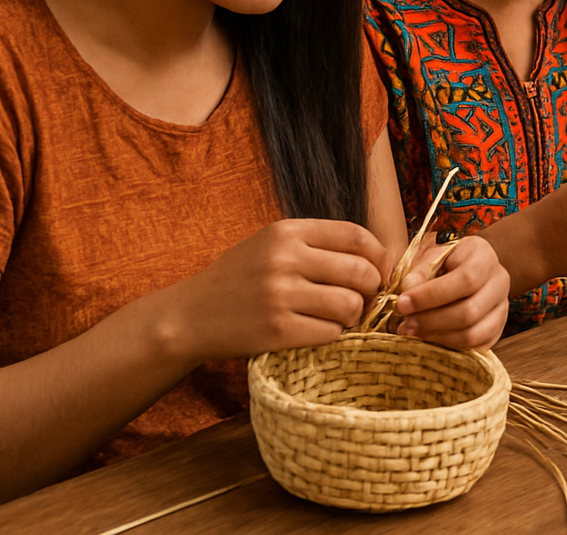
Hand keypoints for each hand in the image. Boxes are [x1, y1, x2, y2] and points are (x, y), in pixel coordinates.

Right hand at [157, 219, 389, 364]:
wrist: (188, 315)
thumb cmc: (238, 279)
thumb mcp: (271, 244)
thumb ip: (317, 244)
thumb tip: (376, 258)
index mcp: (288, 231)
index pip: (358, 236)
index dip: (378, 257)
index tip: (377, 272)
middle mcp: (285, 258)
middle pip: (361, 272)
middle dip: (371, 290)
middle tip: (360, 301)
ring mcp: (280, 294)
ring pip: (350, 305)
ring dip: (351, 316)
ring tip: (335, 318)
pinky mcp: (276, 329)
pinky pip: (330, 333)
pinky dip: (331, 335)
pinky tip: (315, 331)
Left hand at [394, 236, 509, 348]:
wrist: (462, 270)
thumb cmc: (443, 262)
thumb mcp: (430, 257)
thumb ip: (419, 271)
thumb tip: (408, 289)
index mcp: (485, 256)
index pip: (465, 280)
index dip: (431, 295)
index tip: (402, 303)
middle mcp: (500, 281)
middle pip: (470, 311)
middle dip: (431, 321)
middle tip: (404, 323)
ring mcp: (502, 308)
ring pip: (473, 334)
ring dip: (438, 337)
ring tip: (413, 332)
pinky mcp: (497, 329)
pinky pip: (475, 347)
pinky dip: (449, 346)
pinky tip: (429, 337)